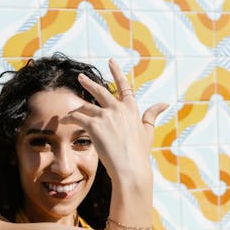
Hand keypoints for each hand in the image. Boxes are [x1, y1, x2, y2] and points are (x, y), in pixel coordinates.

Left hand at [61, 59, 167, 184]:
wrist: (130, 168)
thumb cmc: (140, 153)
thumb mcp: (147, 132)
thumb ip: (152, 115)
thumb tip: (165, 103)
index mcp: (131, 109)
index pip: (124, 86)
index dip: (117, 73)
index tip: (111, 62)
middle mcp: (118, 109)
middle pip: (101, 91)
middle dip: (89, 83)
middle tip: (80, 76)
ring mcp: (105, 116)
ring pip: (85, 106)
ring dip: (75, 108)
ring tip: (67, 111)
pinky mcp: (94, 125)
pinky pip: (77, 117)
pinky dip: (70, 118)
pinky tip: (64, 120)